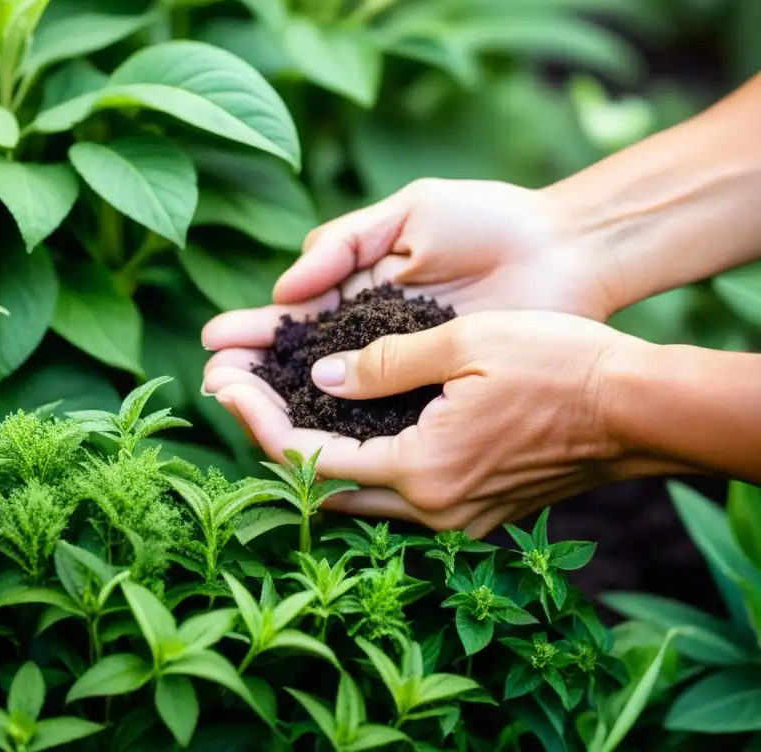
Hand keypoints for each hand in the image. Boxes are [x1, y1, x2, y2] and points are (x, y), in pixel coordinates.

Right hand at [201, 178, 615, 412]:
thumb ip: (343, 243)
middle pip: (298, 371)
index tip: (215, 344)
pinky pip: (384, 422)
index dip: (251, 336)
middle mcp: (371, 344)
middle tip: (217, 385)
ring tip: (239, 408)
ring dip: (283, 409)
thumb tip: (283, 289)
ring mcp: (403, 376)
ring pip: (331, 404)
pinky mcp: (438, 401)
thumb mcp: (407, 213)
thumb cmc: (489, 220)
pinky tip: (305, 436)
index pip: (291, 324)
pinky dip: (343, 432)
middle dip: (253, 378)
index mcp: (356, 296)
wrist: (567, 248)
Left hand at [207, 311, 661, 536]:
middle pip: (321, 486)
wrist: (637, 410)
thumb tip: (321, 376)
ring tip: (272, 402)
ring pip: (354, 496)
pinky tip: (337, 421)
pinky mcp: (471, 510)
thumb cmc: (561, 365)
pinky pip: (391, 493)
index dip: (258, 420)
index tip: (224, 383)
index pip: (309, 459)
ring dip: (310, 451)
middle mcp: (431, 509)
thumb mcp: (467, 343)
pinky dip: (355, 459)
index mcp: (422, 471)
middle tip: (235, 390)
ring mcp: (454, 517)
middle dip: (270, 437)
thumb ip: (384, 363)